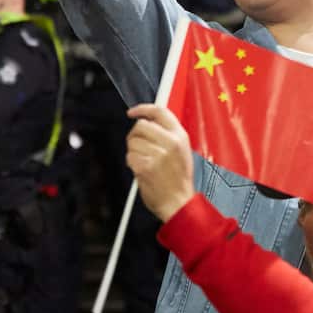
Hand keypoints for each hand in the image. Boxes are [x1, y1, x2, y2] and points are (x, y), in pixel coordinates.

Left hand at [126, 104, 195, 221]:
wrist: (179, 203)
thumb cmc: (179, 181)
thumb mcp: (182, 152)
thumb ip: (168, 136)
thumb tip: (148, 124)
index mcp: (180, 137)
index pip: (159, 111)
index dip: (143, 109)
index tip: (133, 112)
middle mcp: (170, 142)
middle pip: (141, 125)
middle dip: (135, 135)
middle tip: (139, 147)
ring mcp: (159, 154)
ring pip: (133, 141)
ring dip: (133, 151)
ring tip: (144, 161)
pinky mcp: (146, 166)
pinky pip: (130, 156)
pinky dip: (131, 163)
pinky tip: (141, 170)